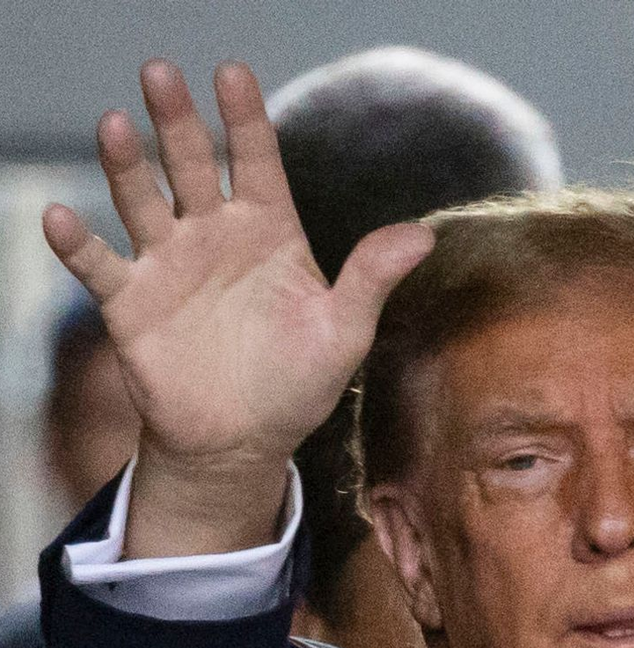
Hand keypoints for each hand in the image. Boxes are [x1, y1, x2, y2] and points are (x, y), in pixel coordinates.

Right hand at [42, 59, 432, 555]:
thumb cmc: (298, 386)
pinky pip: (98, 266)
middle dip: (177, 122)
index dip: (245, 119)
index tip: (233, 73)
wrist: (243, 443)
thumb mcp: (343, 333)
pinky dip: (77, 244)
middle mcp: (214, 235)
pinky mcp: (130, 303)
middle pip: (192, 165)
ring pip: (141, 200)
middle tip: (161, 74)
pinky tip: (64, 219)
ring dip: (125, 165)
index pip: (258, 162)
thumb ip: (371, 279)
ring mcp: (169, 264)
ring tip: (115, 127)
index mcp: (270, 233)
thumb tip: (424, 236)